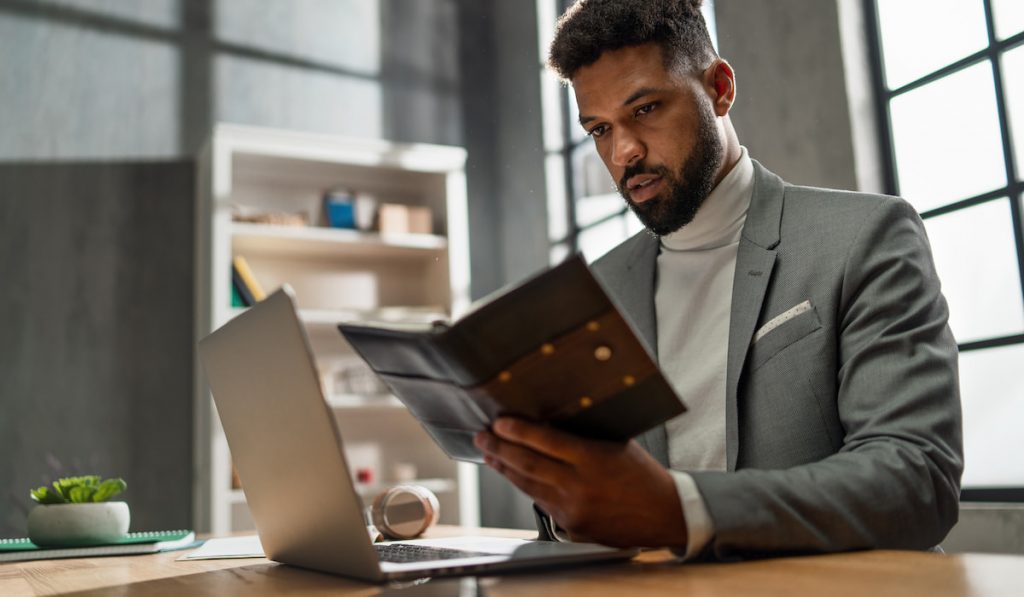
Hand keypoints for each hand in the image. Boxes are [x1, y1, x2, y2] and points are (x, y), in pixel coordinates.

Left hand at [474, 417, 687, 547]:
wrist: (664, 514)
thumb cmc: (641, 474)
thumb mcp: (615, 443)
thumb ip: (581, 436)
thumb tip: (545, 422)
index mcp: (593, 460)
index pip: (545, 442)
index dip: (517, 431)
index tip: (498, 422)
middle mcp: (579, 486)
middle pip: (528, 465)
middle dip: (499, 449)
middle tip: (482, 437)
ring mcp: (573, 510)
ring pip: (528, 486)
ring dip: (505, 469)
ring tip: (490, 454)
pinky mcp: (572, 527)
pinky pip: (541, 503)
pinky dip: (526, 487)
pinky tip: (515, 476)